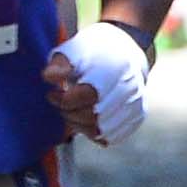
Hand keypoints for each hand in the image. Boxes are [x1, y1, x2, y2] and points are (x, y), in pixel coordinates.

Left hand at [49, 21, 152, 145]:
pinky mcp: (137, 117)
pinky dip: (92, 132)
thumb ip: (60, 64)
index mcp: (115, 67)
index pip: (87, 95)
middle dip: (69, 113)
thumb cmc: (93, 52)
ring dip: (78, 124)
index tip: (52, 93)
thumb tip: (49, 78)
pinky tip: (85, 117)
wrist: (126, 53)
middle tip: (61, 103)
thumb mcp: (73, 49)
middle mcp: (130, 87)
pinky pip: (109, 137)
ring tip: (72, 110)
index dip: (64, 99)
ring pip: (100, 131)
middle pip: (92, 116)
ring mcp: (136, 104)